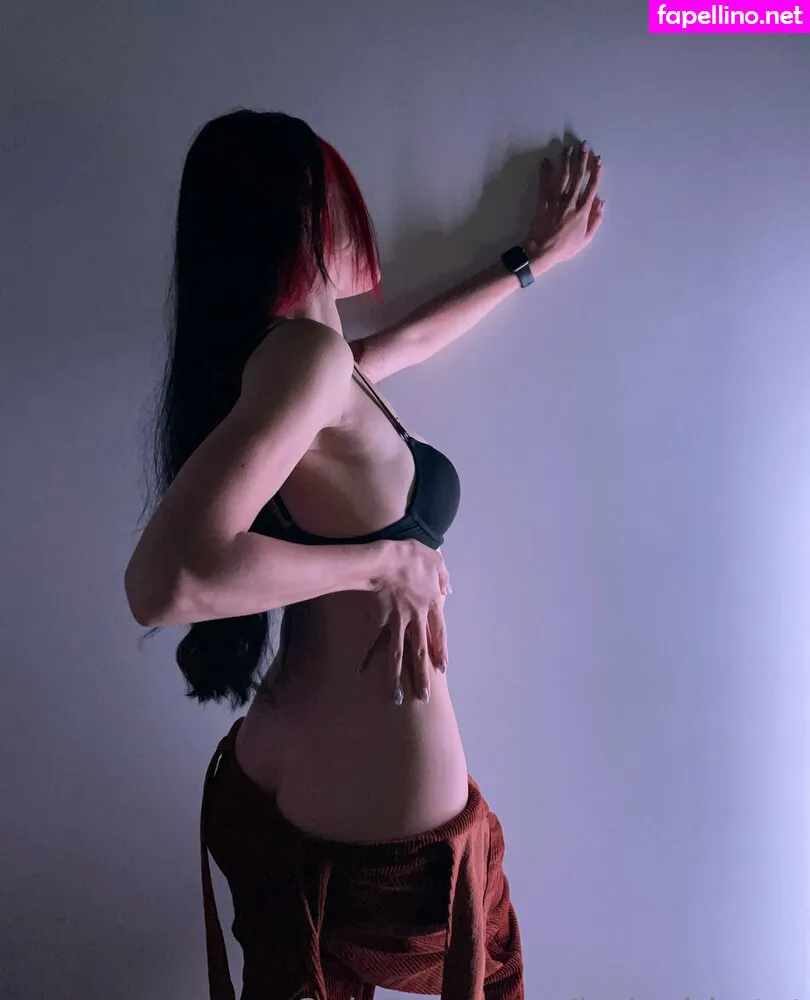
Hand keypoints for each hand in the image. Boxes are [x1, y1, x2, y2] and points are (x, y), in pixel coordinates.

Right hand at [360, 539, 450, 705]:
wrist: (385, 559)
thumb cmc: (412, 556)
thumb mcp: (436, 560)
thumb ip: (443, 576)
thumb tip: (448, 590)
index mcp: (432, 604)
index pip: (439, 632)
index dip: (440, 650)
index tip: (442, 668)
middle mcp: (416, 618)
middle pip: (420, 651)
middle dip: (421, 675)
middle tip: (422, 698)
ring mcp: (396, 621)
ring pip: (398, 653)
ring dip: (396, 676)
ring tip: (394, 697)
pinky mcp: (378, 619)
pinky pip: (373, 640)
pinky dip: (366, 656)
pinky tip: (360, 671)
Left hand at [526, 140, 603, 267]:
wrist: (542, 251)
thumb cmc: (565, 248)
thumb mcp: (586, 239)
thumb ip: (596, 220)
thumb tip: (602, 202)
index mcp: (583, 211)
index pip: (592, 187)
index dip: (596, 172)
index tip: (598, 160)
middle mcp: (571, 202)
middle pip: (578, 177)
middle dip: (582, 159)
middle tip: (584, 145)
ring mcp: (556, 201)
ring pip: (563, 177)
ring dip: (566, 161)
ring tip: (569, 148)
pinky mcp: (543, 202)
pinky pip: (545, 184)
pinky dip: (545, 172)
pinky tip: (546, 161)